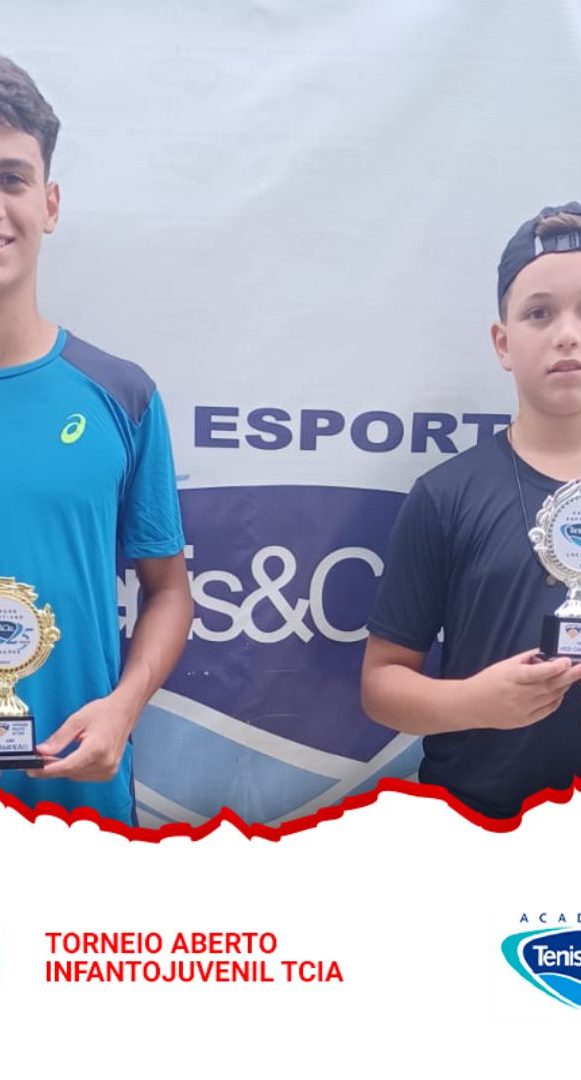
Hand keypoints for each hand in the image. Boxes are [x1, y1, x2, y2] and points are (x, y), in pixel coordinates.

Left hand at [27, 695, 134, 780]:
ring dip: (63, 769)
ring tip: (52, 758)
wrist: (124, 712)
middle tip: (38, 760)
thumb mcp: (77, 720)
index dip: (48, 770)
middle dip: (52, 767)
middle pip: (70, 772)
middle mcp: (105, 762)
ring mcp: (108, 770)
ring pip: (76, 776)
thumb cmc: (104, 713)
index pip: (68, 766)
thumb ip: (58, 739)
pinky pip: (84, 776)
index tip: (33, 770)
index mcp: (97, 748)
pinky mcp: (109, 773)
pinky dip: (74, 770)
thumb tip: (42, 752)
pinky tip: (68, 760)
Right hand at [465, 649, 580, 729]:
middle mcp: (518, 695)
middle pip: (548, 686)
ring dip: (564, 686)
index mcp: (511, 678)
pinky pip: (547, 709)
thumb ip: (527, 658)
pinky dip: (557, 699)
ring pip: (551, 697)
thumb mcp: (505, 665)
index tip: (566, 661)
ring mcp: (522, 710)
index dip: (552, 668)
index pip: (535, 673)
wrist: (471, 705)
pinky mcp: (525, 720)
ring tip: (572, 676)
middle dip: (568, 676)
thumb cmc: (488, 682)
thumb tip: (548, 653)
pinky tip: (560, 691)